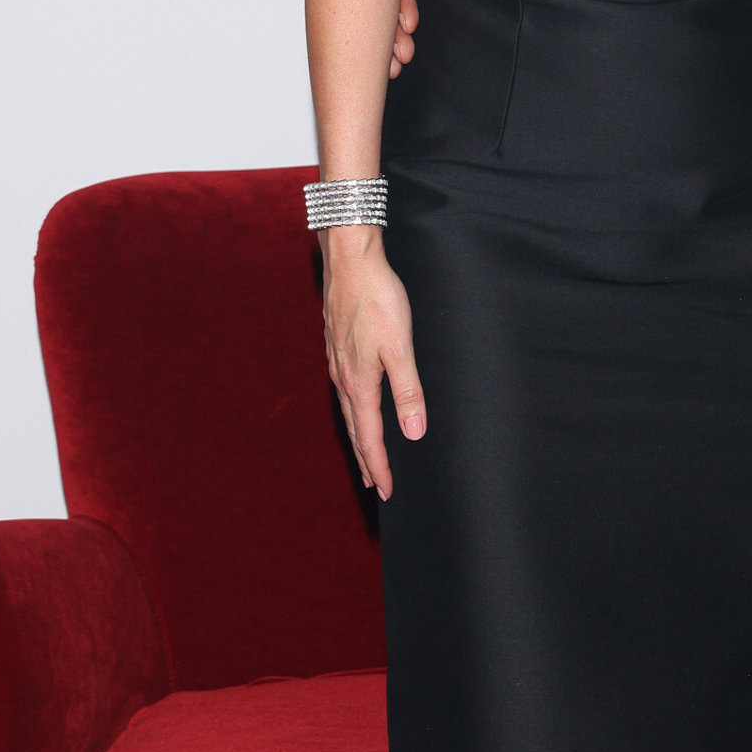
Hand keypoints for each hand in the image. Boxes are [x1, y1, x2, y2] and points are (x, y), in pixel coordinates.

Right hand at [321, 228, 424, 499]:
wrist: (349, 259)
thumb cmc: (377, 298)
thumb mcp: (400, 345)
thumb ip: (408, 390)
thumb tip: (413, 433)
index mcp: (360, 382)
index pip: (370, 436)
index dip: (379, 465)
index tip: (386, 492)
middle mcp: (344, 377)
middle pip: (355, 428)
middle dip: (365, 458)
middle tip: (373, 484)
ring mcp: (337, 360)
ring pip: (348, 409)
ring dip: (357, 435)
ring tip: (365, 452)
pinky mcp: (337, 344)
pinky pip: (344, 389)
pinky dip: (352, 409)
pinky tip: (356, 403)